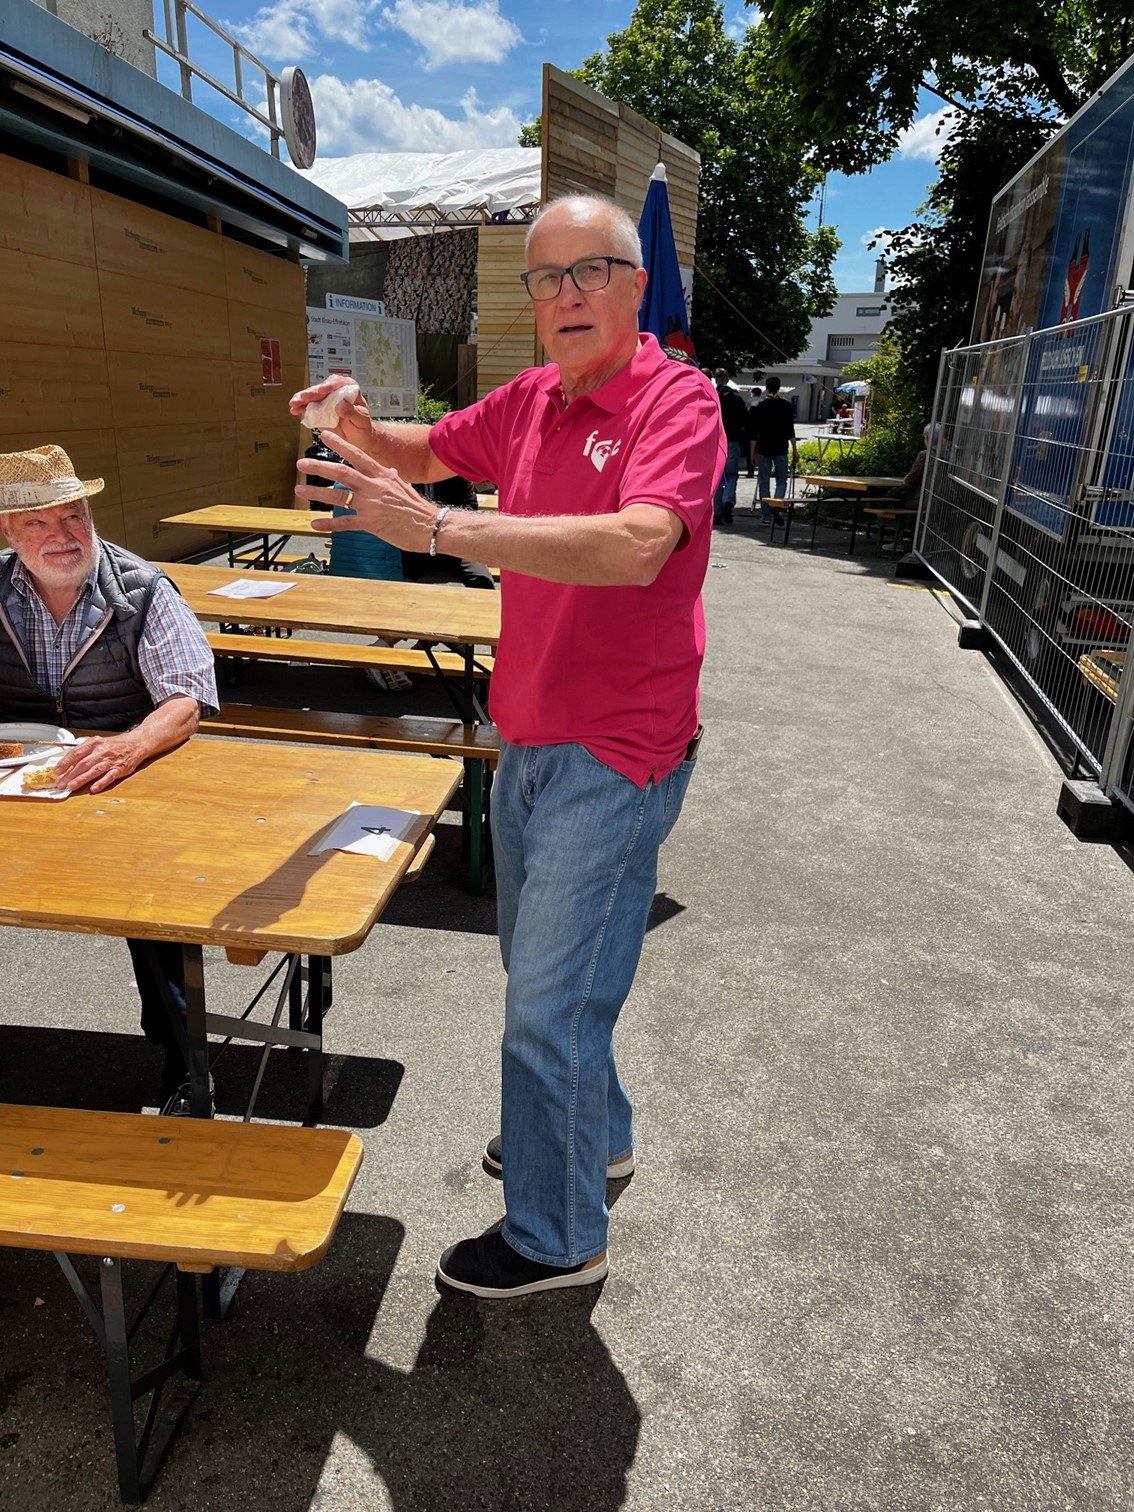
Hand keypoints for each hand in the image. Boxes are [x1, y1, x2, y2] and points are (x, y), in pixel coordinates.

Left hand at [55, 732, 143, 793]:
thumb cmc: (115, 745)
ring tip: (71, 787)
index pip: (76, 753)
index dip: (65, 762)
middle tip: (61, 784)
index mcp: (94, 743)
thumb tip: (69, 764)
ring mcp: (111, 760)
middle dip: (70, 775)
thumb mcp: (98, 743)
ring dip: (82, 779)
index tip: (57, 771)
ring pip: (94, 770)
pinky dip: (101, 782)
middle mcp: (102, 751)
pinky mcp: (120, 769)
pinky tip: (94, 788)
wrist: (136, 743)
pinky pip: (110, 776)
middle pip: (83, 764)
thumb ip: (84, 752)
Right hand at [288, 375, 374, 452]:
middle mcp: (335, 392)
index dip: (328, 386)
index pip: (337, 383)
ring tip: (294, 403)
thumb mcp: (361, 419)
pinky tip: (294, 409)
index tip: (321, 390)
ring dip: (302, 399)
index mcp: (348, 389)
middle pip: (321, 388)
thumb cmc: (362, 426)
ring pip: (312, 396)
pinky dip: (300, 407)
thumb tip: (340, 404)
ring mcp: (325, 400)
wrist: (358, 437)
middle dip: (310, 393)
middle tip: (303, 397)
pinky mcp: (318, 409)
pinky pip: (308, 406)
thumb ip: (352, 411)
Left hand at [295, 429, 436, 550]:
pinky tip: (315, 524)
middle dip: (319, 467)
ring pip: (338, 497)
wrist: (430, 526)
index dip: (340, 445)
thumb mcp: (405, 487)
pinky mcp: (370, 523)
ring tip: (299, 491)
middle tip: (301, 463)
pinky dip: (329, 524)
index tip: (325, 435)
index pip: (357, 455)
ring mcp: (370, 505)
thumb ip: (392, 478)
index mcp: (382, 475)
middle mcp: (373, 487)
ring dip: (316, 493)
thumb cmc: (418, 508)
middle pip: (341, 473)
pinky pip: (345, 523)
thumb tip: (389, 471)